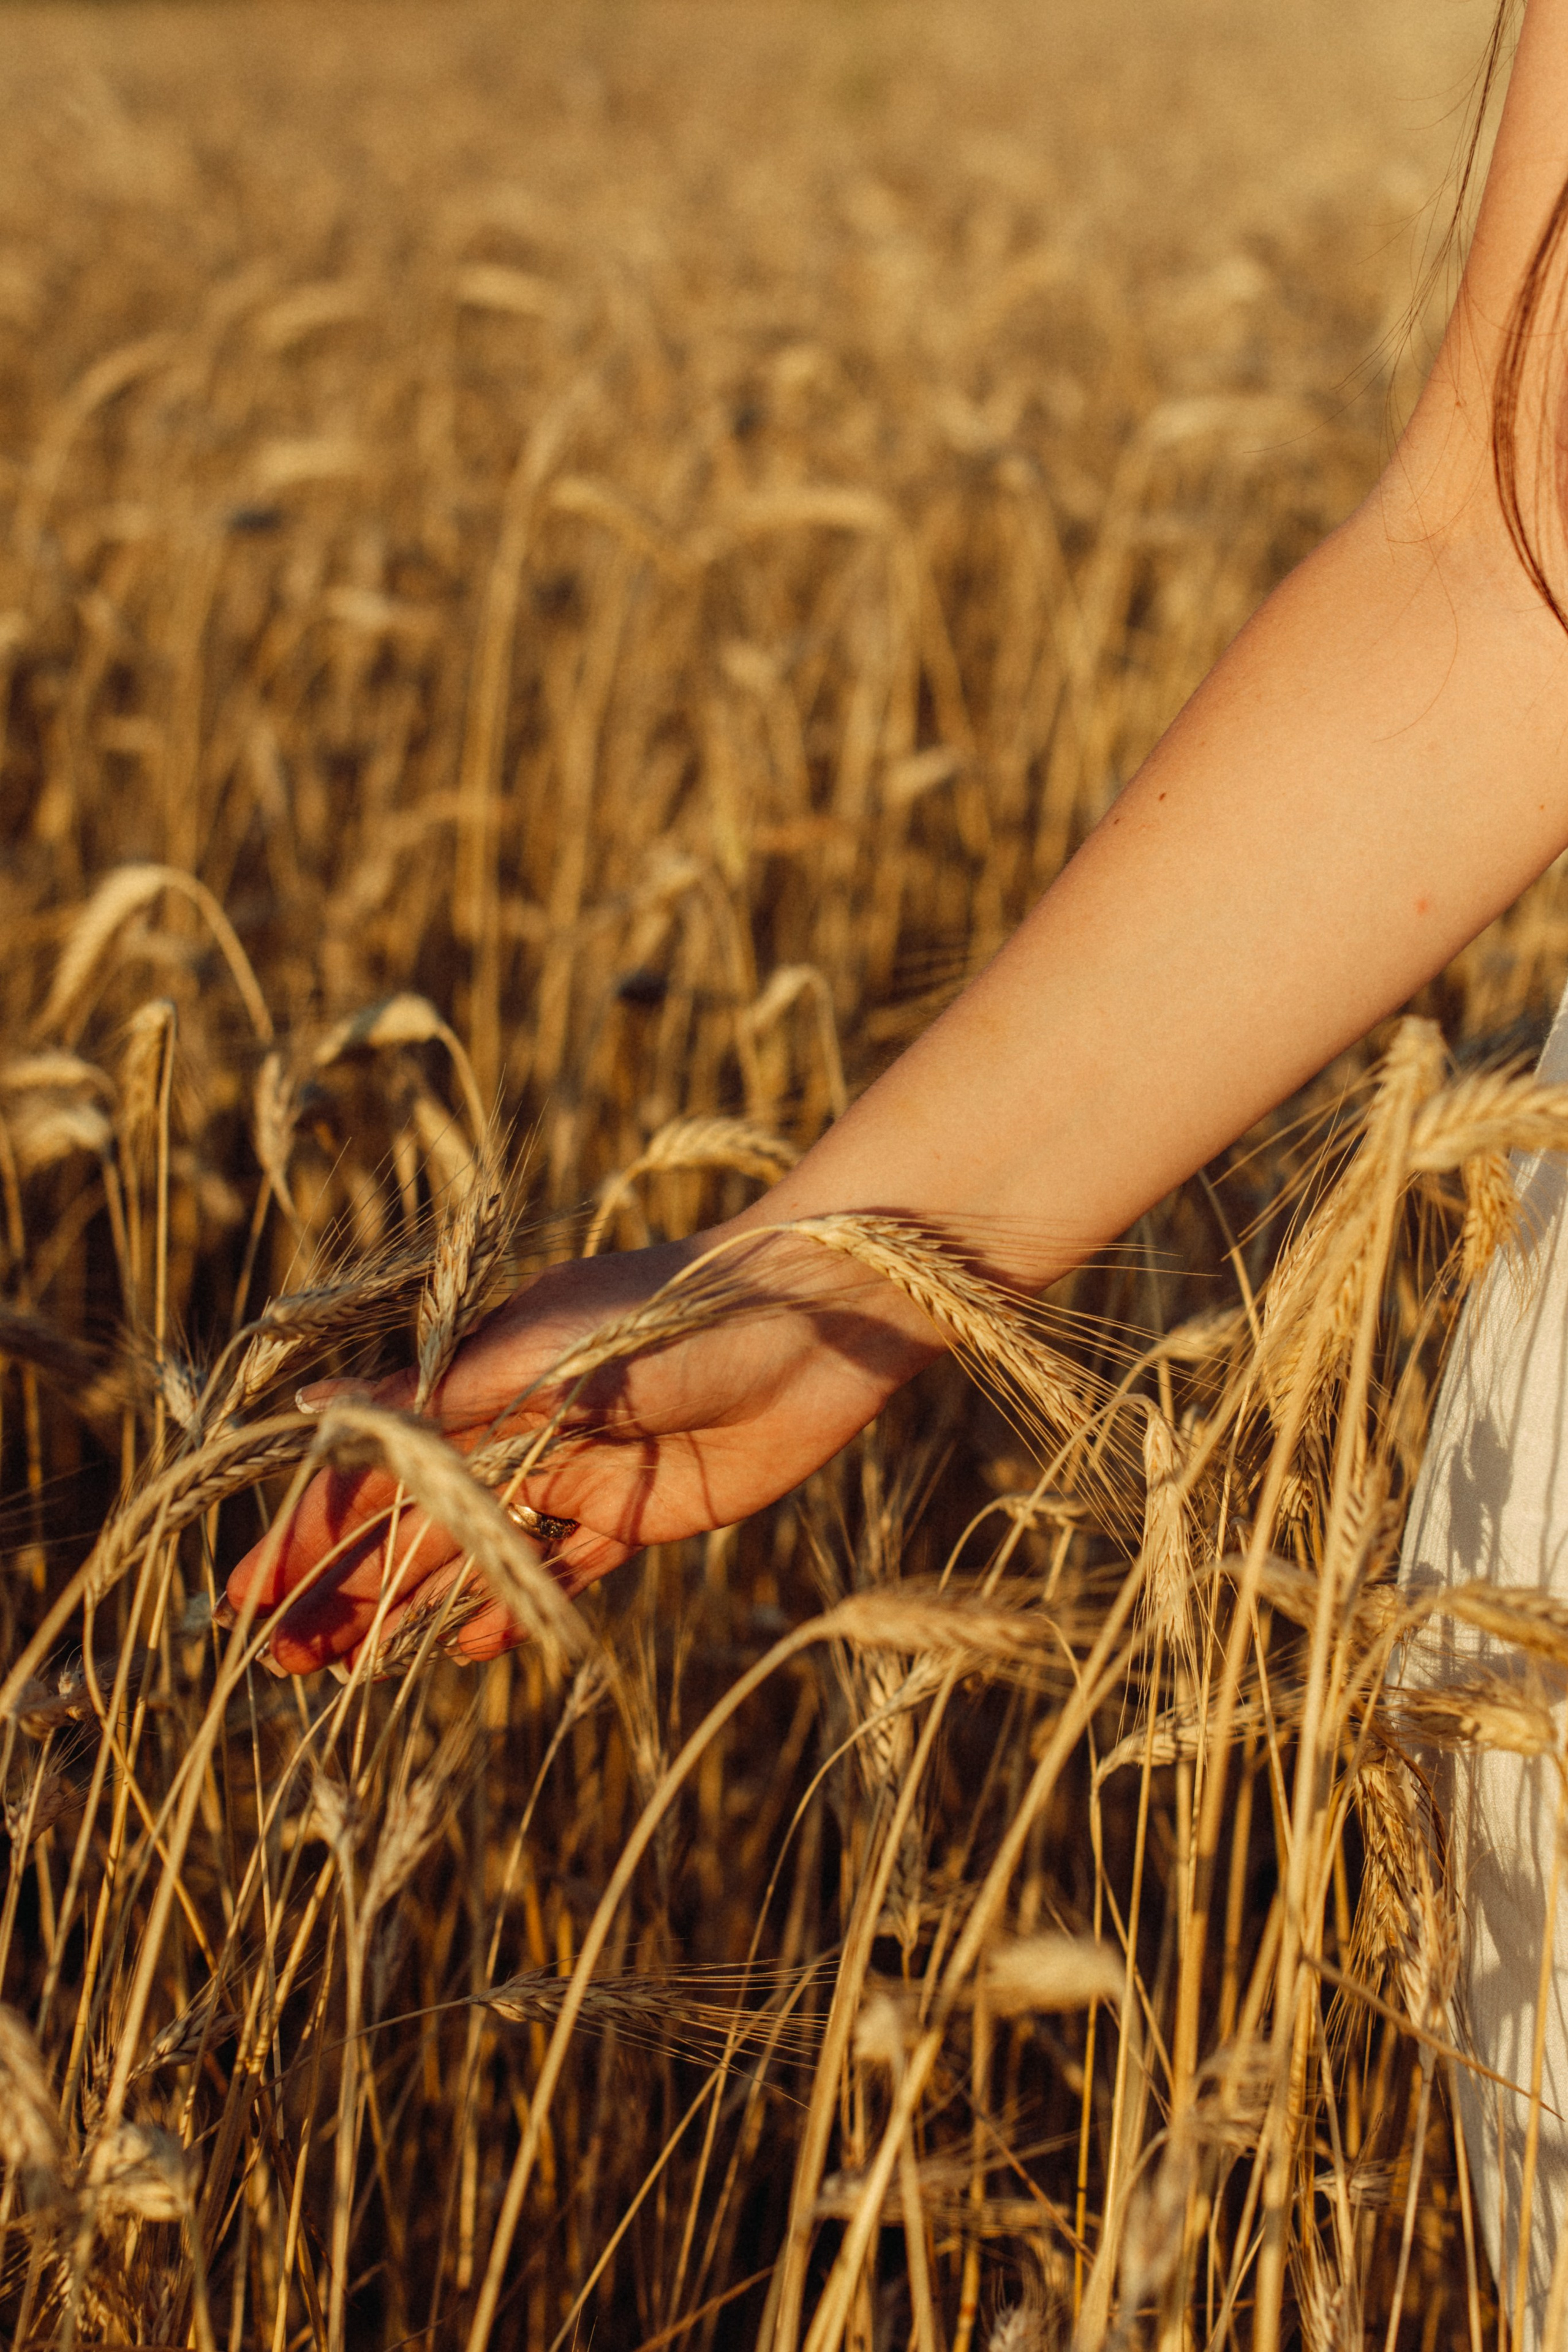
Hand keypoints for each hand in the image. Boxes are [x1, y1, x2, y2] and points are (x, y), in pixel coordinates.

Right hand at [223, 1224, 944, 1672]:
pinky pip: (558, 1572)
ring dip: (408, 1610)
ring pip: (471, 1558)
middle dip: (344, 1587)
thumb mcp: (541, 1351)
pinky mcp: (637, 1514)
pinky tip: (460, 1649)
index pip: (371, 1467)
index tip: (251, 1595)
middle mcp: (515, 1426)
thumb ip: (438, 1395)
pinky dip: (510, 1611)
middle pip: (409, 1523)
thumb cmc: (670, 1312)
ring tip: (349, 1672)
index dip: (307, 1530)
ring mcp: (573, 1472)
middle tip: (285, 1661)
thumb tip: (316, 1407)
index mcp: (477, 1378)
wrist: (811, 1318)